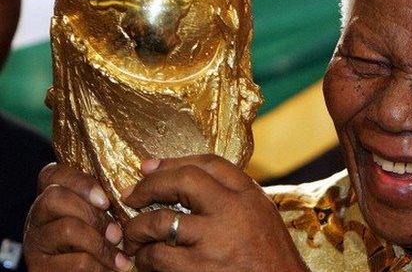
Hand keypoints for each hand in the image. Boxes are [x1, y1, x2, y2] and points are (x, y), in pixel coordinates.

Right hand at [23, 163, 132, 271]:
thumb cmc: (103, 243)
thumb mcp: (103, 218)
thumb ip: (107, 202)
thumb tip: (135, 186)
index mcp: (52, 197)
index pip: (53, 174)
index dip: (80, 182)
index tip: (106, 201)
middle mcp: (37, 216)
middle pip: (56, 197)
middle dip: (94, 214)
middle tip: (117, 234)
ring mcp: (35, 242)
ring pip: (68, 228)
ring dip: (102, 243)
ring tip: (121, 257)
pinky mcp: (40, 267)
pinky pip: (75, 261)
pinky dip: (101, 266)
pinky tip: (114, 269)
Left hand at [121, 155, 308, 271]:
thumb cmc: (270, 257)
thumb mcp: (260, 215)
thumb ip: (232, 196)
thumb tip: (185, 180)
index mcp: (249, 195)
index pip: (209, 164)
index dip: (173, 162)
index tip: (149, 167)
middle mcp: (233, 211)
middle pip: (183, 180)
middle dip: (149, 186)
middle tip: (131, 196)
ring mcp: (216, 240)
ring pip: (161, 221)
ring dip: (137, 228)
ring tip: (132, 236)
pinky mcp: (201, 269)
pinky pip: (158, 256)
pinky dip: (145, 258)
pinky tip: (145, 261)